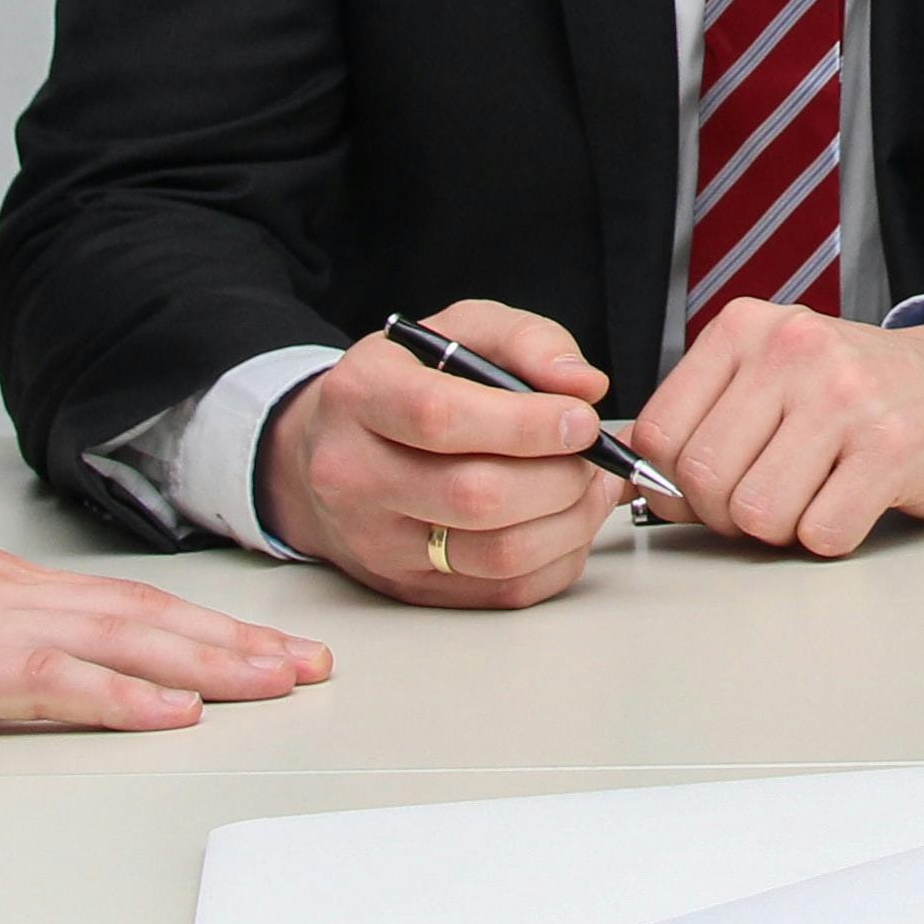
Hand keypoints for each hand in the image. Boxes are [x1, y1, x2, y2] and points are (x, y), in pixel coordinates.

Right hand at [0, 535, 330, 748]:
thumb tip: (29, 672)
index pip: (121, 607)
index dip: (203, 627)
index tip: (269, 647)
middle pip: (143, 618)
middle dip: (236, 643)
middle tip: (312, 665)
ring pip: (117, 641)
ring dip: (207, 663)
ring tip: (277, 682)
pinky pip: (46, 683)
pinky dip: (117, 695)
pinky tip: (169, 711)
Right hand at [259, 300, 628, 609]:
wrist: (332, 450)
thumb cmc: (407, 384)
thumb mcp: (458, 332)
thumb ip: (526, 341)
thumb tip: (584, 384)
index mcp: (360, 397)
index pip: (441, 418)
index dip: (526, 423)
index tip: (581, 419)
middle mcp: (354, 476)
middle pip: (476, 496)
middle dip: (560, 476)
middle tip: (591, 454)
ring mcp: (378, 542)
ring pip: (497, 554)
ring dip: (570, 522)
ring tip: (590, 485)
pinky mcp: (409, 587)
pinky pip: (505, 591)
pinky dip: (558, 558)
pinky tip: (569, 521)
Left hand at [637, 304, 923, 556]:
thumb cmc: (849, 394)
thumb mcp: (767, 377)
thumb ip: (703, 421)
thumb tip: (642, 489)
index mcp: (746, 327)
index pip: (659, 433)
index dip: (672, 483)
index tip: (706, 488)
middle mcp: (794, 349)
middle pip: (704, 479)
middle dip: (726, 514)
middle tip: (767, 499)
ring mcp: (846, 395)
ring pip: (758, 513)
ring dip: (780, 529)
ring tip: (812, 496)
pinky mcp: (893, 446)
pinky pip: (822, 533)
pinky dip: (830, 537)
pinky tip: (851, 500)